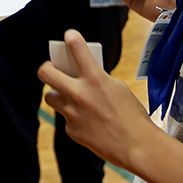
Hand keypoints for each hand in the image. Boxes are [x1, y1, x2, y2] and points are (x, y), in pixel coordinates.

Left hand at [39, 30, 159, 170]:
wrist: (137, 146)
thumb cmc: (132, 115)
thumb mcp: (118, 88)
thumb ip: (97, 80)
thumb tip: (82, 77)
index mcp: (95, 78)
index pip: (76, 48)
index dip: (71, 37)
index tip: (69, 36)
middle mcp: (79, 93)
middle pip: (45, 73)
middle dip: (47, 68)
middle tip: (52, 69)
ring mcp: (72, 113)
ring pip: (50, 97)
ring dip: (58, 95)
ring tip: (68, 97)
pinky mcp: (72, 130)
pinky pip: (66, 118)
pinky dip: (74, 118)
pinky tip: (88, 123)